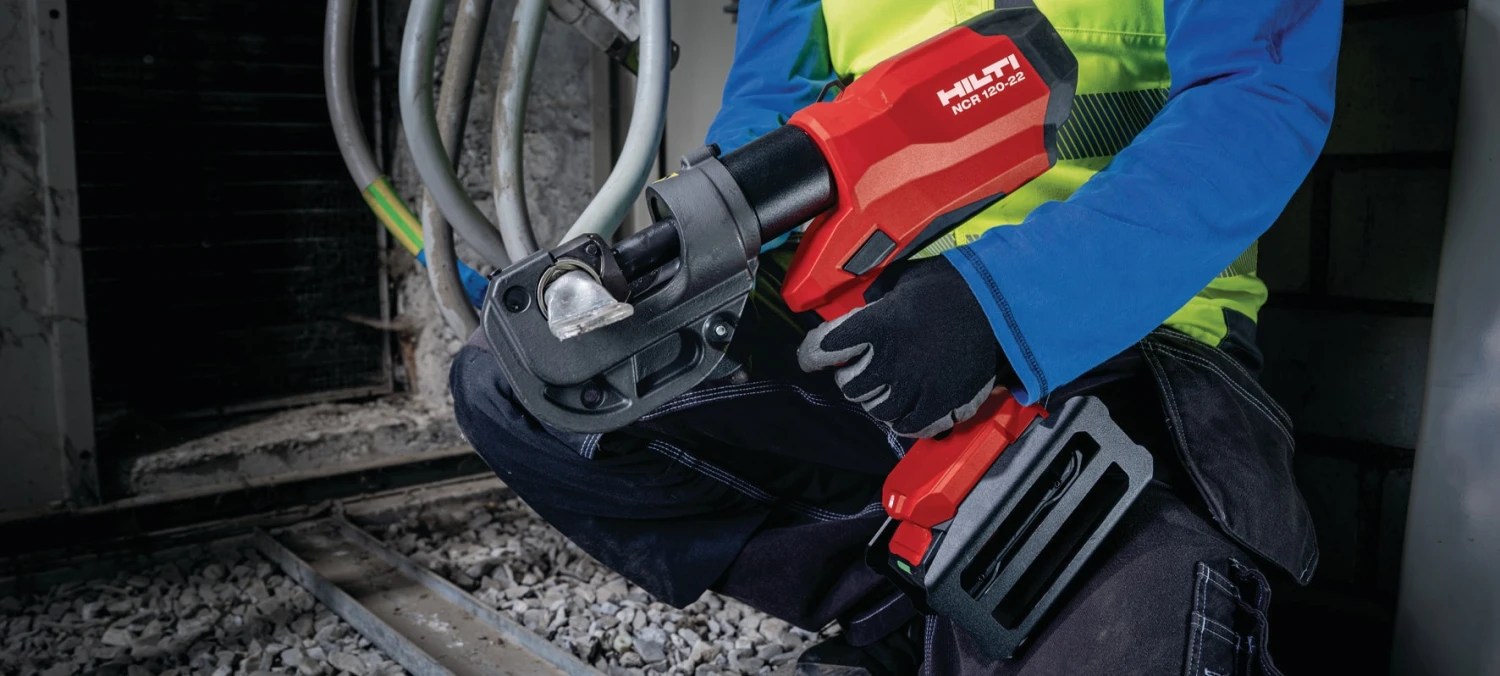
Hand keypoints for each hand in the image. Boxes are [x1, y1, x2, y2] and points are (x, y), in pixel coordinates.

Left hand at [797, 256, 1013, 436]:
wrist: (1004, 309)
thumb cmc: (957, 287)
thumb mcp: (908, 279)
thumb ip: (880, 295)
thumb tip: (868, 302)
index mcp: (876, 326)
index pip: (823, 349)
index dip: (811, 355)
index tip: (811, 357)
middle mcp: (889, 361)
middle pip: (850, 385)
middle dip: (852, 376)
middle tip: (865, 367)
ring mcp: (914, 387)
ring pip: (876, 409)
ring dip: (877, 398)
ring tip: (889, 386)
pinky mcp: (939, 405)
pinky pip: (907, 425)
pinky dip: (903, 418)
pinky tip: (907, 406)